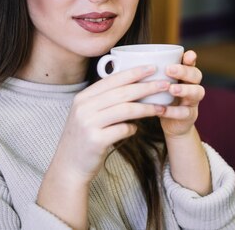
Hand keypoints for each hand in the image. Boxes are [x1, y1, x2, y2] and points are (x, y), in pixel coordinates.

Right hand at [51, 65, 166, 183]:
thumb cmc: (83, 139)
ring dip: (147, 108)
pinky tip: (136, 130)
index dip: (134, 72)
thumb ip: (103, 101)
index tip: (152, 68)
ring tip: (162, 108)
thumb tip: (132, 88)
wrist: (68, 167)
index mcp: (83, 97)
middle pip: (122, 93)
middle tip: (165, 84)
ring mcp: (89, 124)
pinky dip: (133, 129)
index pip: (112, 80)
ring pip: (126, 110)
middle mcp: (84, 107)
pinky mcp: (96, 141)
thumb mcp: (86, 115)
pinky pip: (122, 130)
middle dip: (146, 87)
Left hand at [158, 50, 204, 137]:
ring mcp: (193, 101)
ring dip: (185, 90)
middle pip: (196, 75)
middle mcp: (192, 85)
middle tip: (169, 69)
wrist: (171, 124)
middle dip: (184, 71)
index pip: (190, 63)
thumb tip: (125, 60)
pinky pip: (185, 113)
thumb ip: (150, 74)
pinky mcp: (189, 116)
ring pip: (197, 92)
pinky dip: (174, 111)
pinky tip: (163, 110)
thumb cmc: (161, 99)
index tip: (188, 54)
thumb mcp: (156, 85)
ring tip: (171, 89)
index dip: (191, 58)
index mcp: (184, 75)